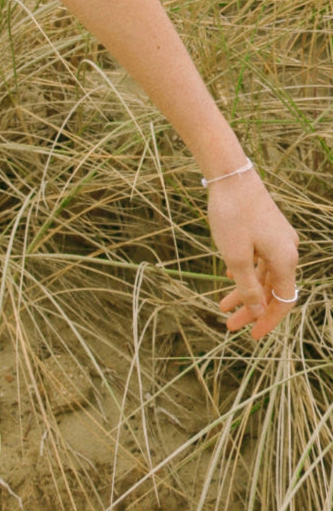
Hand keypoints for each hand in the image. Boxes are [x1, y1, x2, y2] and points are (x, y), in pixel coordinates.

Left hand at [209, 171, 299, 339]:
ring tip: (222, 305)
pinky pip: (260, 259)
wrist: (231, 174)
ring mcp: (278, 238)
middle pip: (272, 290)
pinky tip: (230, 276)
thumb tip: (259, 312)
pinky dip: (246, 272)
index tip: (251, 335)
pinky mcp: (267, 228)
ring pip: (264, 274)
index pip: (283, 301)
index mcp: (285, 260)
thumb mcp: (237, 258)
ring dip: (245, 291)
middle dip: (251, 309)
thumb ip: (248, 288)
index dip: (268, 320)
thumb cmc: (232, 215)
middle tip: (229, 325)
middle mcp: (287, 250)